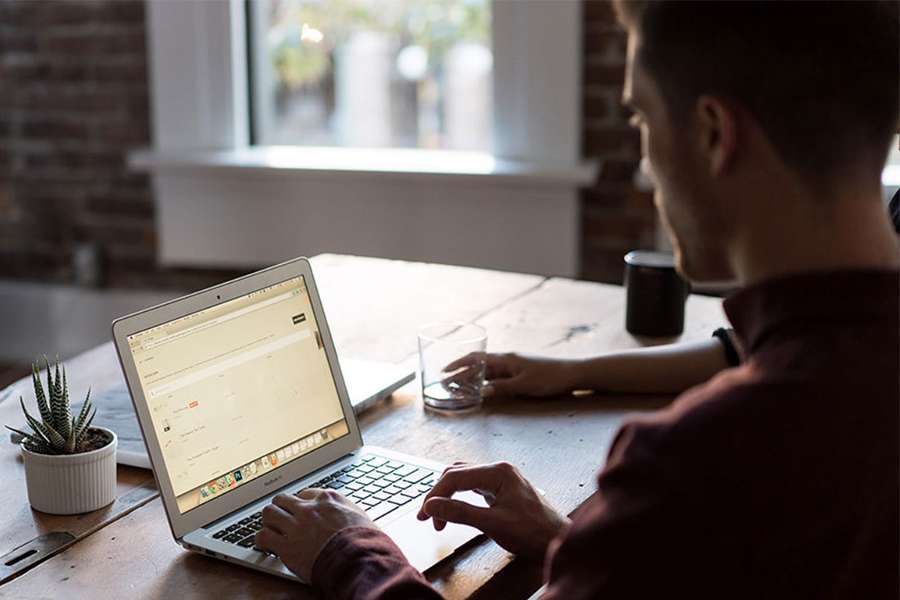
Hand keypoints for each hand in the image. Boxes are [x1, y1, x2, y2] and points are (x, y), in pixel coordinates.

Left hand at [254, 490, 376, 580]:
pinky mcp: (286, 546)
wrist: (358, 559)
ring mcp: (296, 526)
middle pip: (283, 499)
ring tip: (270, 529)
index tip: (300, 510)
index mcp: (328, 499)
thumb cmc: (365, 541)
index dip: (301, 503)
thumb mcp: (360, 516)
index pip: (306, 493)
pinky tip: (264, 545)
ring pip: (269, 513)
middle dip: (281, 508)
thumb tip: (348, 515)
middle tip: (282, 518)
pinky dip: (261, 540)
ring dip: (269, 521)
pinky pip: (263, 536)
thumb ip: (347, 511)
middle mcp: (309, 509)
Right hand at [416, 461, 569, 560]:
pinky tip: (455, 510)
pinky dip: (459, 498)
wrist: (558, 541)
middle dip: (439, 495)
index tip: (424, 515)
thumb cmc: (534, 532)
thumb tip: (432, 506)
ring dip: (448, 496)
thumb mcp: (493, 524)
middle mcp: (499, 470)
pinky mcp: (502, 490)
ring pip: (463, 479)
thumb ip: (460, 513)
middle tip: (427, 518)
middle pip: (456, 474)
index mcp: (498, 472)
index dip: (435, 495)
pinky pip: (473, 487)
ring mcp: (501, 479)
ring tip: (438, 516)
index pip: (455, 477)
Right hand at [444, 352, 580, 398]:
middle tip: (445, 383)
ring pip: (487, 371)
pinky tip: (481, 388)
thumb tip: (481, 391)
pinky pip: (497, 376)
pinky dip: (485, 381)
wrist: (572, 373)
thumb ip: (502, 388)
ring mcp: (513, 366)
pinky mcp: (520, 372)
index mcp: (506, 359)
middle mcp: (507, 360)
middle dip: (460, 373)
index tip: (444, 371)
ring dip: (472, 378)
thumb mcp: (524, 385)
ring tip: (457, 387)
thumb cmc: (550, 378)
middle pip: (478, 365)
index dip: (458, 364)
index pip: (476, 358)